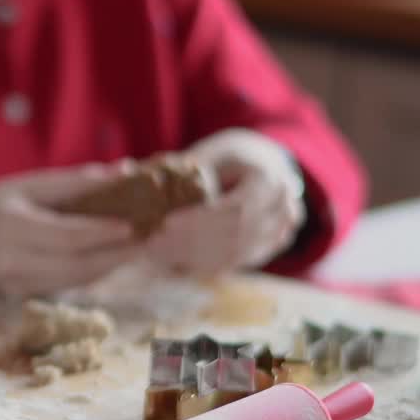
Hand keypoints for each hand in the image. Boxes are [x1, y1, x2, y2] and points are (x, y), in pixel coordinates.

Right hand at [0, 164, 141, 295]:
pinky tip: (114, 257)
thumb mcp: (20, 186)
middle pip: (80, 264)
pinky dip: (95, 271)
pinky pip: (70, 285)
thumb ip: (69, 184)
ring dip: (113, 264)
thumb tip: (119, 174)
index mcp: (13, 228)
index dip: (105, 231)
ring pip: (79, 279)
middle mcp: (16, 262)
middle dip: (120, 253)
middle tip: (153, 237)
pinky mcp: (26, 297)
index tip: (137, 222)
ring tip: (142, 246)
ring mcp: (20, 285)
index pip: (69, 235)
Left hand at [146, 129, 304, 274]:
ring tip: (159, 256)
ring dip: (197, 259)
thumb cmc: (231, 157)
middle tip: (155, 245)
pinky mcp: (271, 247)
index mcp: (270, 179)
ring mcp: (282, 231)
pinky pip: (237, 262)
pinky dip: (207, 265)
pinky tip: (177, 265)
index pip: (236, 208)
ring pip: (236, 254)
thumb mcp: (212, 154)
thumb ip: (185, 168)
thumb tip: (135, 173)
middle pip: (235, 235)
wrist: (265, 168)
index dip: (200, 219)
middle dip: (193, 242)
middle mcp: (284, 208)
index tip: (166, 223)